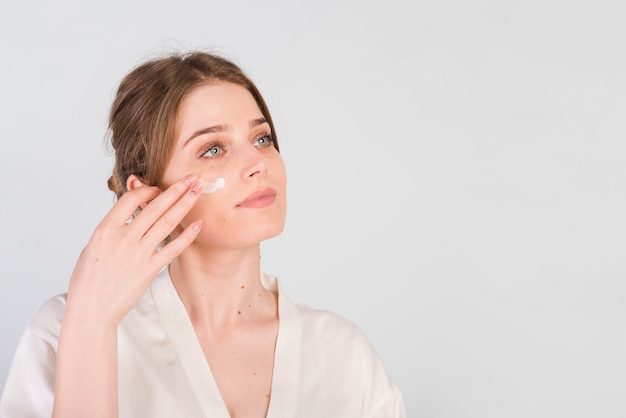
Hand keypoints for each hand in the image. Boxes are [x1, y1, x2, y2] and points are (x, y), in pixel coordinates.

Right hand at [64, 174, 202, 328]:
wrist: (92, 310)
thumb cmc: (89, 280)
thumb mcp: (93, 246)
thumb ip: (112, 228)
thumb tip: (127, 213)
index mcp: (105, 230)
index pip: (130, 200)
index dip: (147, 190)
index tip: (159, 188)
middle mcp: (123, 239)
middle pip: (154, 207)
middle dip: (176, 189)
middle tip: (192, 178)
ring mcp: (137, 254)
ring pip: (166, 222)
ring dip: (185, 204)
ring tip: (198, 190)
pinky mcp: (150, 270)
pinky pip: (173, 248)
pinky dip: (187, 235)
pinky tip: (198, 224)